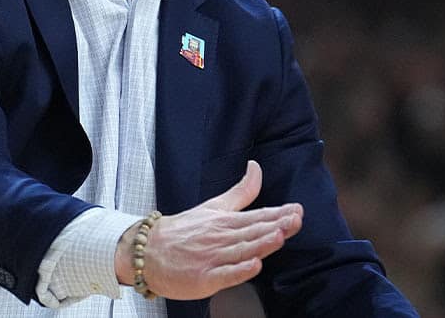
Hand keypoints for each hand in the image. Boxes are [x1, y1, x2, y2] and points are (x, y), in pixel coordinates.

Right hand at [115, 160, 302, 299]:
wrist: (147, 250)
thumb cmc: (182, 230)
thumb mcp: (213, 206)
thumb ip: (240, 191)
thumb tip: (256, 167)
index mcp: (225, 221)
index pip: (256, 216)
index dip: (278, 213)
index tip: (296, 210)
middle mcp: (221, 238)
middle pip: (252, 232)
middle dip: (276, 225)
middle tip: (295, 220)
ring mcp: (213, 258)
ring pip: (241, 250)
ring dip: (261, 243)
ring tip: (278, 235)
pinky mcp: (205, 277)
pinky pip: (225, 274)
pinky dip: (240, 270)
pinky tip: (253, 265)